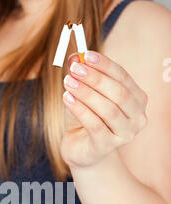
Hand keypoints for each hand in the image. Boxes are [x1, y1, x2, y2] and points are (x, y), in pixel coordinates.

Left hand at [61, 51, 147, 168]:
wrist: (80, 149)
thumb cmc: (86, 118)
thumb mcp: (83, 95)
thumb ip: (81, 77)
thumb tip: (74, 58)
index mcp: (137, 100)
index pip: (123, 77)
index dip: (105, 65)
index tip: (85, 55)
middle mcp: (137, 118)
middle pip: (119, 93)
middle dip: (96, 79)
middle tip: (75, 68)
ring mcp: (125, 134)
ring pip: (108, 109)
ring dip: (86, 93)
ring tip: (68, 82)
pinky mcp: (107, 146)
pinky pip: (94, 124)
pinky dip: (80, 109)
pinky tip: (66, 98)